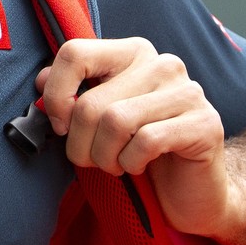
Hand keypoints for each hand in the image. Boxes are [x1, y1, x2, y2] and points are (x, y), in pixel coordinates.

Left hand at [36, 37, 245, 239]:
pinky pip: (145, 142)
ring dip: (105, 157)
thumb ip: (72, 94)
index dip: (56, 96)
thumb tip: (41, 81)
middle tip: (92, 159)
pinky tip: (139, 166)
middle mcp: (162, 63)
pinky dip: (131, 163)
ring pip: (115, 122)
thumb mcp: (99, 120)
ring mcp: (188, 91)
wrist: (192, 191)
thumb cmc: (138, 152)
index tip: (61, 126)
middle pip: (90, 102)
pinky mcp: (204, 123)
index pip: (74, 53)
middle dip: (80, 144)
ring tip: (116, 164)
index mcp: (132, 53)